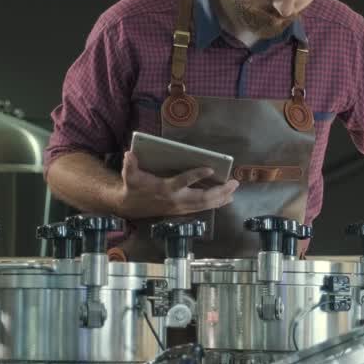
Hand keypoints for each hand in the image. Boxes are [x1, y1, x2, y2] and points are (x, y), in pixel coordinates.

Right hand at [115, 150, 238, 218]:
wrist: (130, 206)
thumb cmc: (133, 187)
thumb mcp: (130, 175)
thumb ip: (130, 165)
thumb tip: (129, 154)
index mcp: (166, 188)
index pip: (183, 181)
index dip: (196, 176)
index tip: (210, 169)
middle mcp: (176, 199)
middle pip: (202, 198)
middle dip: (219, 191)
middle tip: (233, 183)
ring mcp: (180, 207)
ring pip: (205, 205)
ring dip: (221, 198)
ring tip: (234, 190)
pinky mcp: (182, 209)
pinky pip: (202, 208)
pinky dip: (216, 203)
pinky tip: (226, 199)